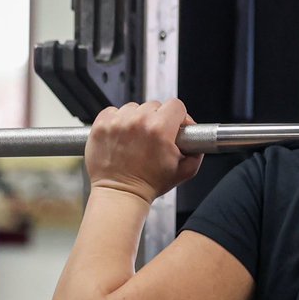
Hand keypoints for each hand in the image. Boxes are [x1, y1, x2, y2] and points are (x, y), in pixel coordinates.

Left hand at [84, 100, 203, 203]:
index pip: (176, 105)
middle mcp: (138, 121)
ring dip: (136, 119)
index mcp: (160, 129)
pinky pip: (113, 111)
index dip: (178, 116)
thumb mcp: (184, 171)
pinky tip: (121, 135)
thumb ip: (197, 152)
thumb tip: (197, 140)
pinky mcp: (101, 125)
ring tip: (136, 137)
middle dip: (157, 119)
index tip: (174, 125)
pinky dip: (117, 120)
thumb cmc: (149, 184)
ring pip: (133, 108)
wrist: (120, 195)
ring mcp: (117, 122)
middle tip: (154, 136)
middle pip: (154, 105)